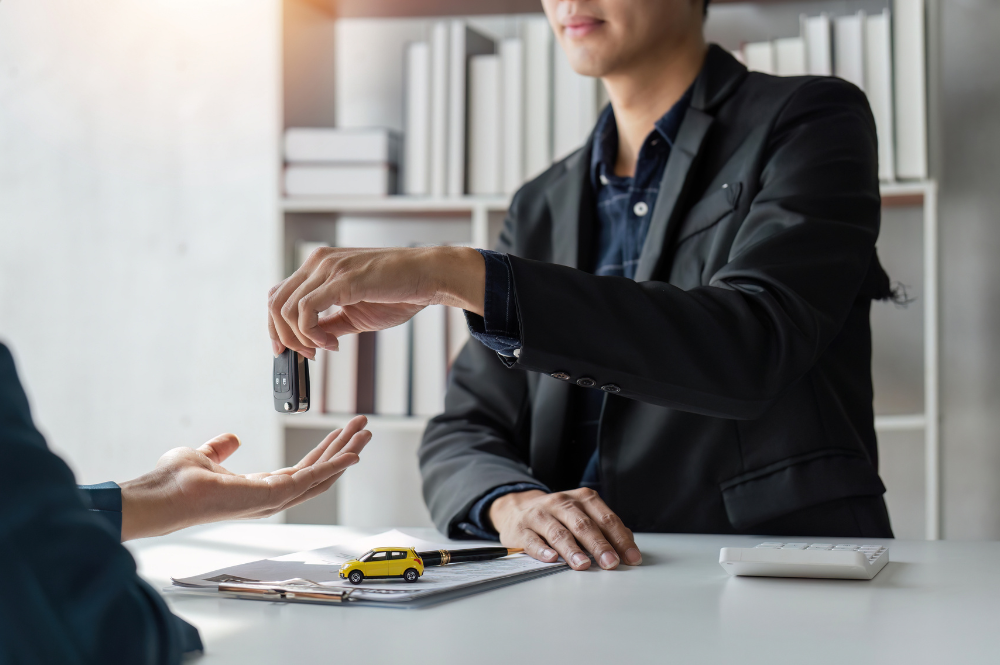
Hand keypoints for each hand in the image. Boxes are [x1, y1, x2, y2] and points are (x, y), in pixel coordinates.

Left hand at [118, 415, 371, 540]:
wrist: (162, 494)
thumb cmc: (175, 482)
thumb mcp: (204, 455)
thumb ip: (220, 448)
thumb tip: (232, 438)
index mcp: (258, 488)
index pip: (301, 470)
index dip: (324, 451)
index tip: (340, 432)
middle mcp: (270, 496)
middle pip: (318, 472)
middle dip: (342, 449)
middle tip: (363, 429)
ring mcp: (273, 499)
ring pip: (322, 475)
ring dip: (345, 454)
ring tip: (365, 433)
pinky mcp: (272, 496)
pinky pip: (312, 480)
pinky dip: (335, 466)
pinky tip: (352, 454)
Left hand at [267, 246, 484, 357]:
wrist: (429, 277)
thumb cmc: (399, 292)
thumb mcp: (356, 314)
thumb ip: (331, 324)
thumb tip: (312, 342)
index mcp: (320, 266)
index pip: (279, 294)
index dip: (275, 326)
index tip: (284, 350)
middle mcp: (318, 262)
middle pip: (275, 302)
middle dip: (284, 337)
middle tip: (306, 355)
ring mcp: (328, 269)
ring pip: (286, 309)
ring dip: (300, 338)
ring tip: (324, 348)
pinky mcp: (341, 280)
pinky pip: (306, 311)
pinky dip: (312, 334)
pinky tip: (332, 343)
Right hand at [488, 488, 642, 570]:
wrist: (518, 508)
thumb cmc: (558, 516)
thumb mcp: (582, 514)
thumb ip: (604, 528)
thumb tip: (628, 544)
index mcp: (582, 499)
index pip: (605, 519)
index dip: (620, 539)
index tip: (631, 558)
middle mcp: (562, 503)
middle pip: (583, 525)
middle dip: (599, 545)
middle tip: (611, 563)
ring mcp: (540, 515)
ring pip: (559, 532)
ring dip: (572, 550)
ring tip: (583, 564)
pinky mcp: (522, 529)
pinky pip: (532, 540)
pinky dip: (542, 550)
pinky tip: (551, 558)